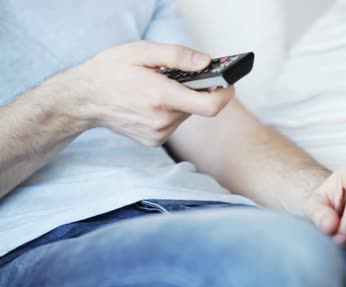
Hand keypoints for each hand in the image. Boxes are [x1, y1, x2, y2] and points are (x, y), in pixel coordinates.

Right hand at [59, 41, 234, 146]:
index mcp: (161, 97)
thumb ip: (177, 55)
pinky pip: (174, 123)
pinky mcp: (154, 141)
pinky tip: (152, 101)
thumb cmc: (110, 71)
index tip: (228, 83)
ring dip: (181, 100)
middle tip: (180, 75)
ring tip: (159, 87)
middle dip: (196, 90)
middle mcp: (162, 120)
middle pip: (198, 106)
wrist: (82, 99)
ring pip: (186, 114)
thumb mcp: (141, 51)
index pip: (210, 105)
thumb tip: (206, 61)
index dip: (225, 94)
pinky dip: (170, 111)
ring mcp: (158, 134)